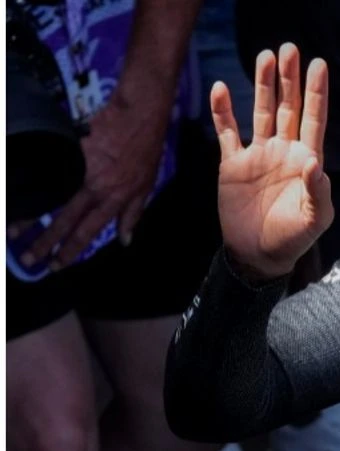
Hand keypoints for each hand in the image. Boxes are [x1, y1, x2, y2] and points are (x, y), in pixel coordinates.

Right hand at [14, 92, 167, 269]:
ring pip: (49, 197)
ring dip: (28, 216)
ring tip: (12, 231)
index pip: (87, 232)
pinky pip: (47, 170)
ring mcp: (78, 169)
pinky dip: (30, 182)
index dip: (70, 251)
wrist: (137, 115)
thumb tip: (125, 240)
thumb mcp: (146, 186)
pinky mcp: (68, 150)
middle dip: (44, 243)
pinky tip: (15, 193)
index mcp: (112, 199)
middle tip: (28, 259)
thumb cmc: (145, 151)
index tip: (55, 266)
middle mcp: (93, 188)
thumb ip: (133, 214)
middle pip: (63, 221)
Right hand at [212, 44, 331, 278]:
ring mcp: (258, 154)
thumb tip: (314, 161)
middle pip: (287, 107)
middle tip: (289, 49)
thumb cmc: (294, 237)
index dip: (316, 92)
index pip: (314, 118)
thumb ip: (318, 190)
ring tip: (264, 56)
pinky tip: (221, 89)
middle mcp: (284, 150)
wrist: (259, 255)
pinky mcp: (233, 164)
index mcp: (306, 159)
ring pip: (260, 112)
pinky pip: (227, 132)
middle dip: (289, 79)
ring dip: (262, 85)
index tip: (318, 65)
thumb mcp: (314, 218)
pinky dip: (223, 112)